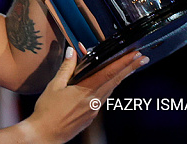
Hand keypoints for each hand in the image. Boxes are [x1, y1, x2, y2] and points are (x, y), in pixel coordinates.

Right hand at [22, 48, 145, 143]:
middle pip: (115, 81)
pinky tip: (105, 82)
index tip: (135, 55)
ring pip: (110, 89)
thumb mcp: (54, 85)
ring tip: (128, 67)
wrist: (44, 134)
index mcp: (86, 92)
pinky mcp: (90, 116)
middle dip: (130, 68)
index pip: (109, 73)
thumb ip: (66, 68)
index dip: (124, 62)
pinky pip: (102, 97)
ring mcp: (94, 110)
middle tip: (142, 58)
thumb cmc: (47, 111)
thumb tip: (72, 52)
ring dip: (120, 77)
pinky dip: (107, 86)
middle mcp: (94, 101)